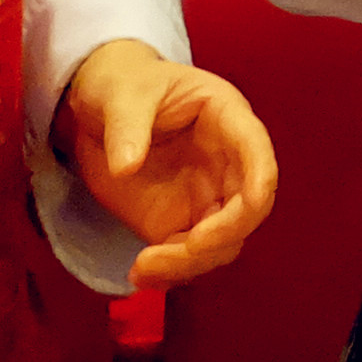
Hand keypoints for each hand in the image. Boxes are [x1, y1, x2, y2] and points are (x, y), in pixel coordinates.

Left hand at [54, 40, 278, 290]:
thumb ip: (126, 126)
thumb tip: (125, 167)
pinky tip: (140, 275)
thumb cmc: (123, 86)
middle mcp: (229, 164)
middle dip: (219, 237)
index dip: (261, 180)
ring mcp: (207, 197)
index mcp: (227, 119)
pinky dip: (171, 272)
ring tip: (141, 269)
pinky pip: (191, 256)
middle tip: (173, 251)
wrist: (101, 110)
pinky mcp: (183, 223)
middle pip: (247, 210)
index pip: (257, 152)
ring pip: (223, 243)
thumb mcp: (121, 94)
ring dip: (190, 263)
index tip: (248, 207)